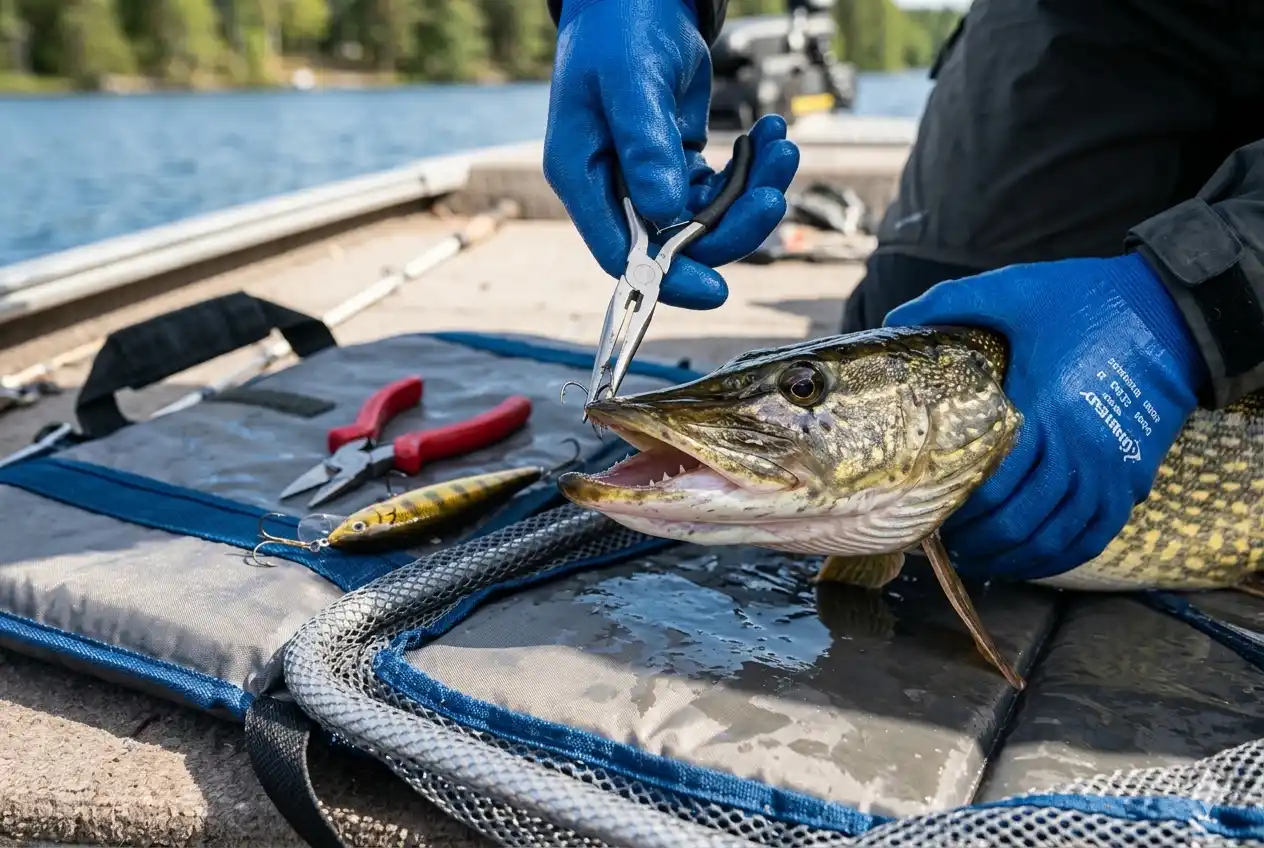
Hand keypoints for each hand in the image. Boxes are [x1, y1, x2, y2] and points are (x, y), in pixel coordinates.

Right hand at [544, 0, 799, 309]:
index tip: (716, 290)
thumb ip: (645, 148)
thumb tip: (668, 214)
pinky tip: (771, 135)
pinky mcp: (674, 163)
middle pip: (673, 242)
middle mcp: (611, 186)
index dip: (667, 278)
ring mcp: (644, 178)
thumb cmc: (619, 26)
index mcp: (581, 175)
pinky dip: (751, 169)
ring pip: (705, 218)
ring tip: (782, 148)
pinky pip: (718, 189)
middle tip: (774, 193)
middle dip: (731, 225)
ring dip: (751, 192)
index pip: (620, 253)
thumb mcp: (630, 82)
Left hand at [884, 252, 1208, 581]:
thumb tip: (894, 319)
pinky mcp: (1132, 478)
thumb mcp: (1015, 292)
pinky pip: (1093, 536)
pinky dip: (1057, 557)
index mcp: (1044, 409)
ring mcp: (1110, 470)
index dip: (957, 505)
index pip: (991, 481)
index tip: (930, 507)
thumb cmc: (1085, 301)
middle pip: (1018, 519)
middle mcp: (1079, 449)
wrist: (1171, 310)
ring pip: (1053, 537)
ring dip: (1010, 555)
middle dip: (976, 539)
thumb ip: (952, 303)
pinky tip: (1028, 560)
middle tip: (945, 539)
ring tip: (977, 555)